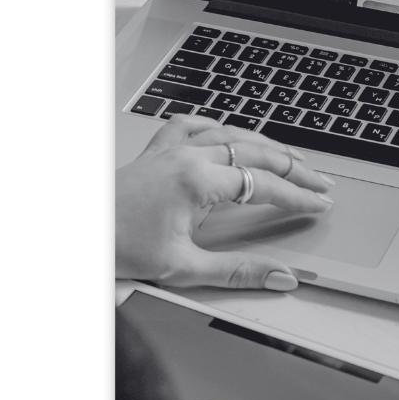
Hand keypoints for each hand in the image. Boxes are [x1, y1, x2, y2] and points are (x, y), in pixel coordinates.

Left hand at [115, 115, 334, 290]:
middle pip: (256, 152)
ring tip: (290, 156)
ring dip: (265, 144)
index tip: (319, 203)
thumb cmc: (116, 248)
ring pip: (230, 132)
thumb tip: (279, 275)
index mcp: (196, 181)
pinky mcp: (154, 152)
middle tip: (321, 181)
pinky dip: (216, 125)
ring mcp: (170, 150)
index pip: (263, 184)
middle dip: (294, 167)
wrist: (77, 237)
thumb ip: (237, 271)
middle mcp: (186, 157)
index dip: (297, 195)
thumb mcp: (183, 268)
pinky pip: (191, 124)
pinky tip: (227, 130)